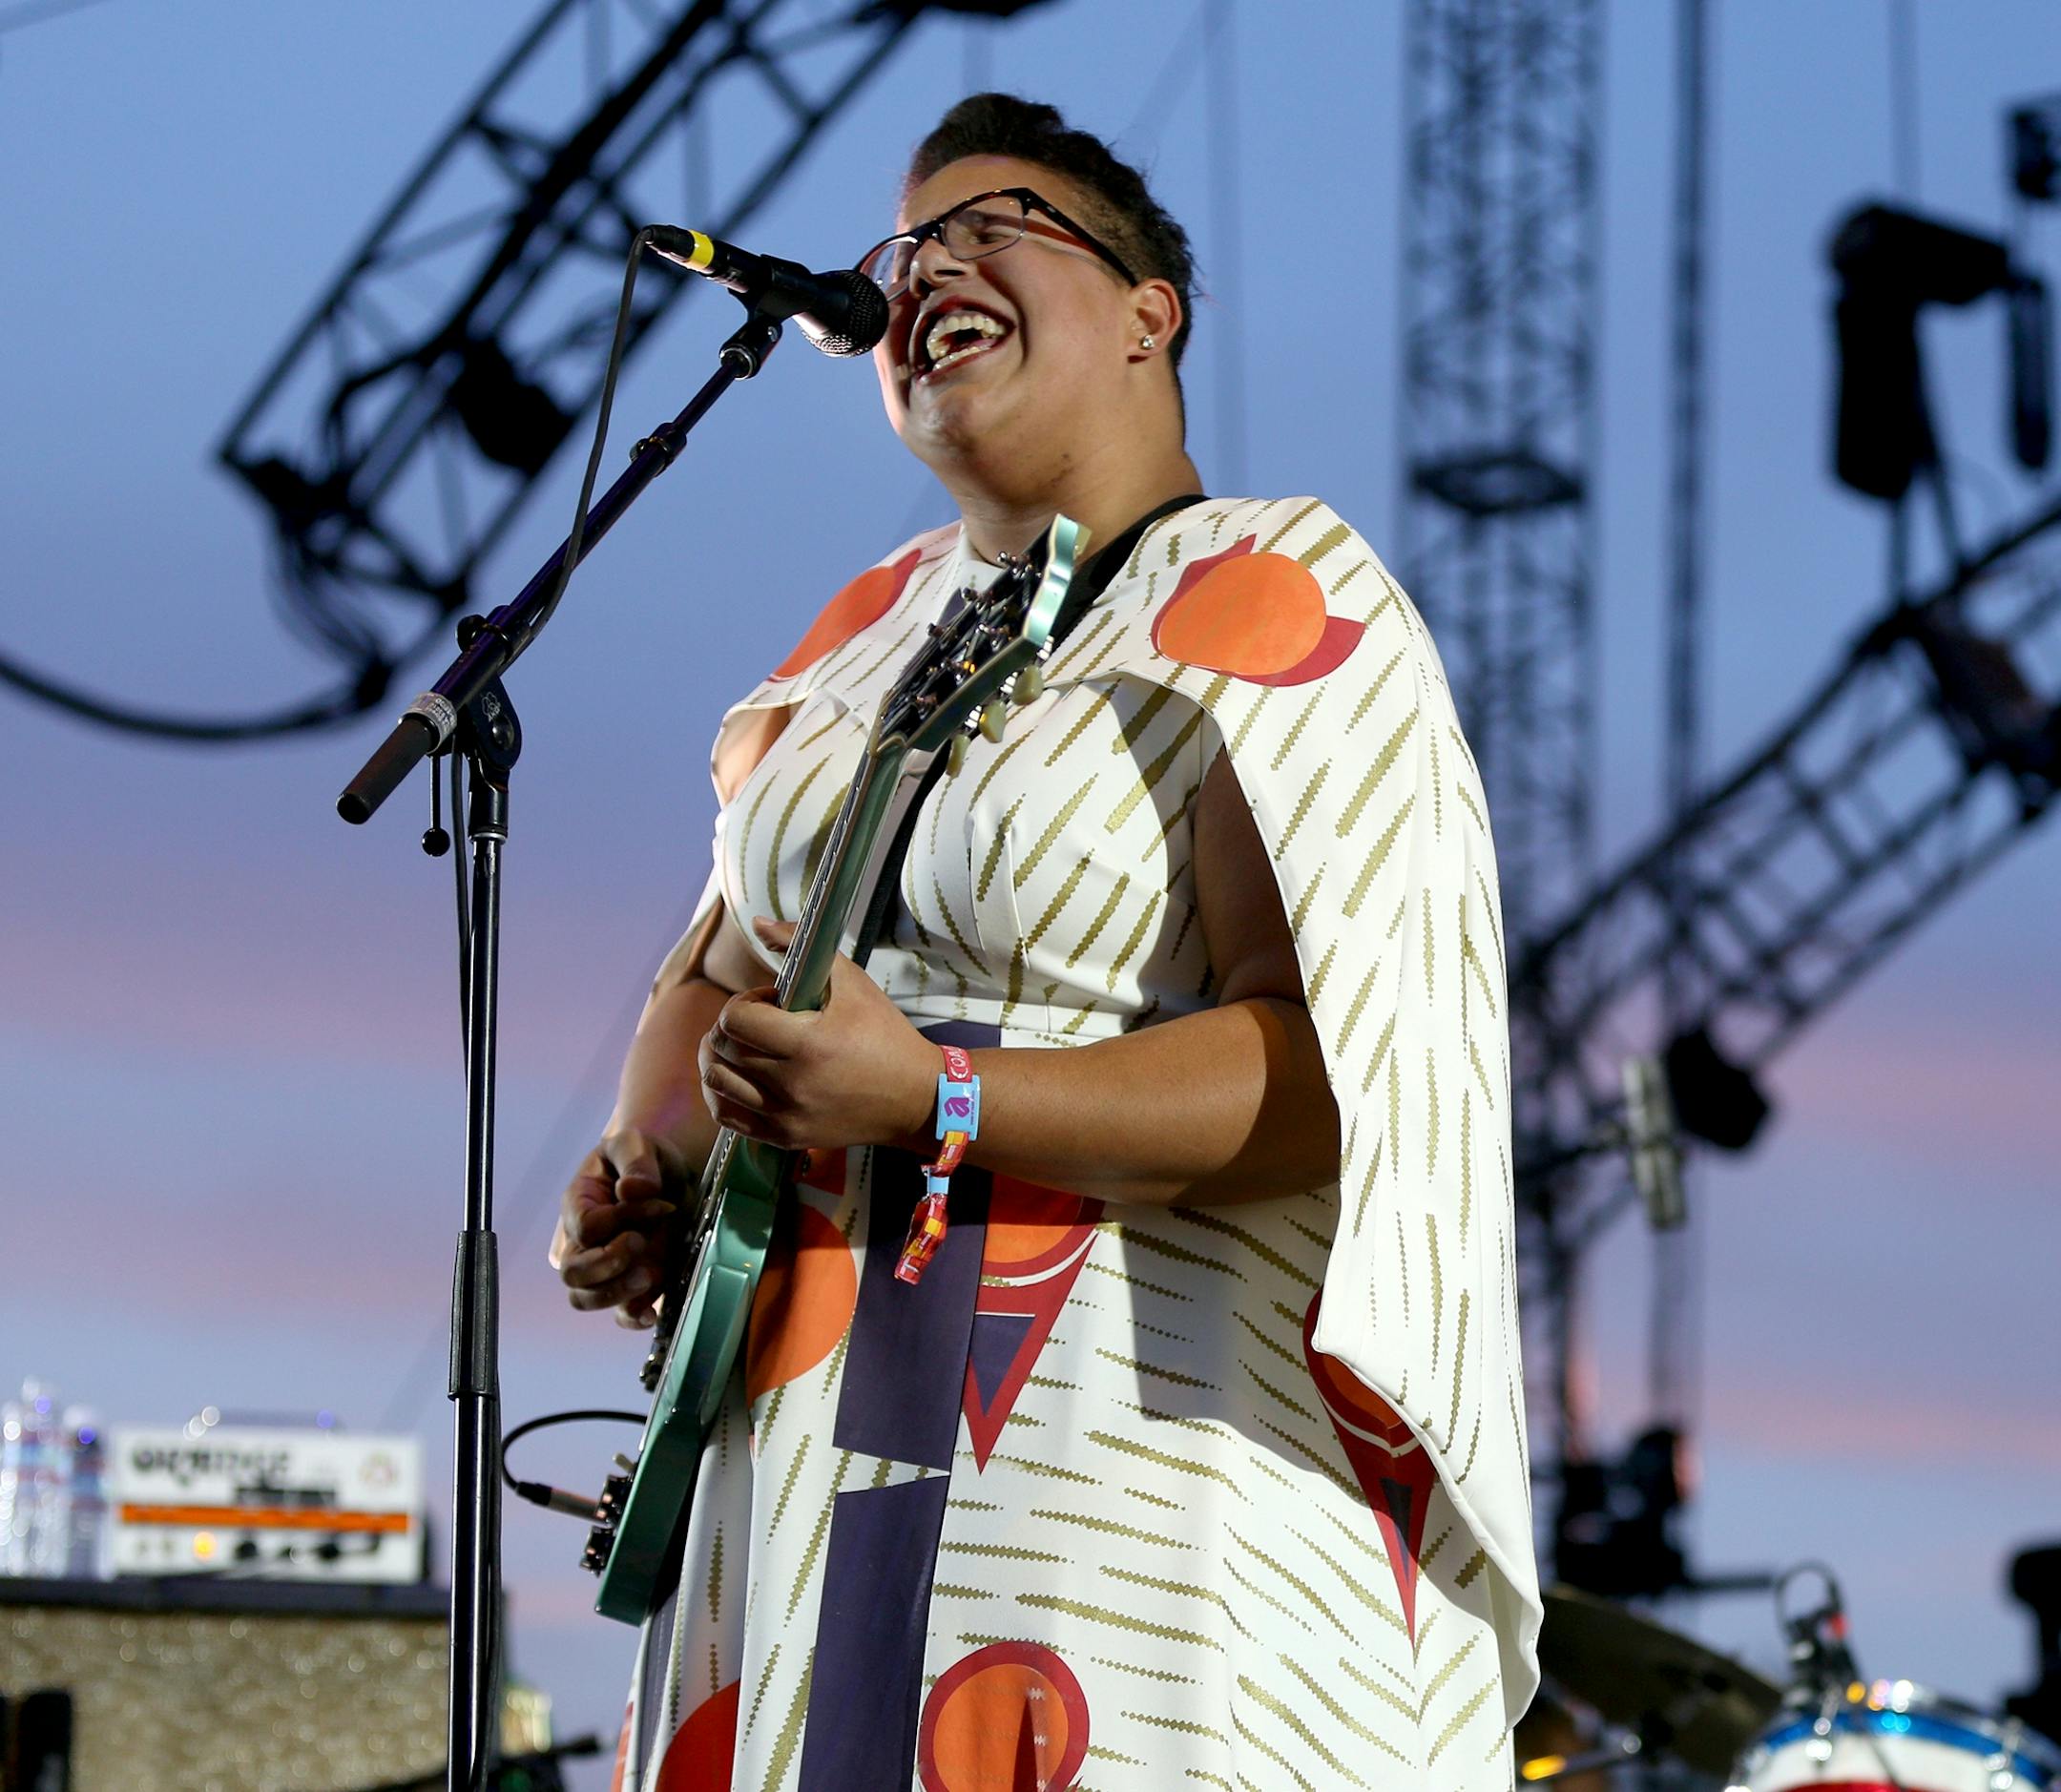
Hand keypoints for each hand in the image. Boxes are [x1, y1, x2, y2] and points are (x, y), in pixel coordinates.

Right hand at [550, 1127, 683, 1328]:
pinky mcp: (631, 1285)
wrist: (671, 1175)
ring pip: (585, 1299)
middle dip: (608, 1265)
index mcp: (579, 1202)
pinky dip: (632, 1317)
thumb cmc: (647, 1158)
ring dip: (617, 1294)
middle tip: (643, 1244)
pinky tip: (653, 1311)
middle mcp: (583, 1240)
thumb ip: (635, 1161)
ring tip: (651, 1275)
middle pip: (573, 1273)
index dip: (620, 1221)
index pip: (586, 1227)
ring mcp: (605, 1267)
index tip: (660, 1205)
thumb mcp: (640, 1144)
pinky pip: (619, 1314)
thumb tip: (632, 1191)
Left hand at [697, 917, 936, 1153]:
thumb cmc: (885, 1035)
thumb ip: (803, 946)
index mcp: (807, 1044)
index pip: (735, 1018)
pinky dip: (721, 1092)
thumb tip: (758, 924)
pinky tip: (737, 1076)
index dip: (745, 1001)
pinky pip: (727, 1116)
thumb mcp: (852, 982)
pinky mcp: (785, 1137)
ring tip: (743, 1046)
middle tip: (758, 1021)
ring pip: (716, 1081)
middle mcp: (791, 1085)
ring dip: (720, 1056)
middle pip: (722, 1048)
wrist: (915, 1098)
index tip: (770, 1002)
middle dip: (731, 1025)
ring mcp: (785, 1116)